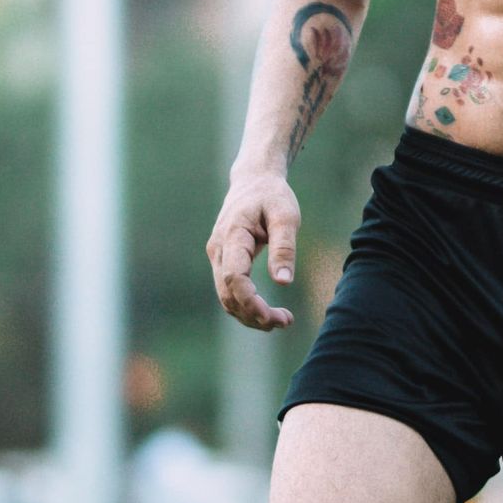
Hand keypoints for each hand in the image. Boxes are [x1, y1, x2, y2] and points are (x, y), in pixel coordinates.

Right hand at [207, 173, 300, 331]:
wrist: (253, 180)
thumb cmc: (272, 196)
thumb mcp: (286, 216)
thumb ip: (284, 247)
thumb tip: (283, 282)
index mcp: (233, 235)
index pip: (234, 277)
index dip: (250, 301)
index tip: (272, 317)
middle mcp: (218, 249)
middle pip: (228, 294)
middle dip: (253, 315)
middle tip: (285, 322)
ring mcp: (217, 257)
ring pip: (226, 297)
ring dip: (250, 315)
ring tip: (281, 321)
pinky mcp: (223, 261)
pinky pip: (229, 291)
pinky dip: (246, 306)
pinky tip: (268, 312)